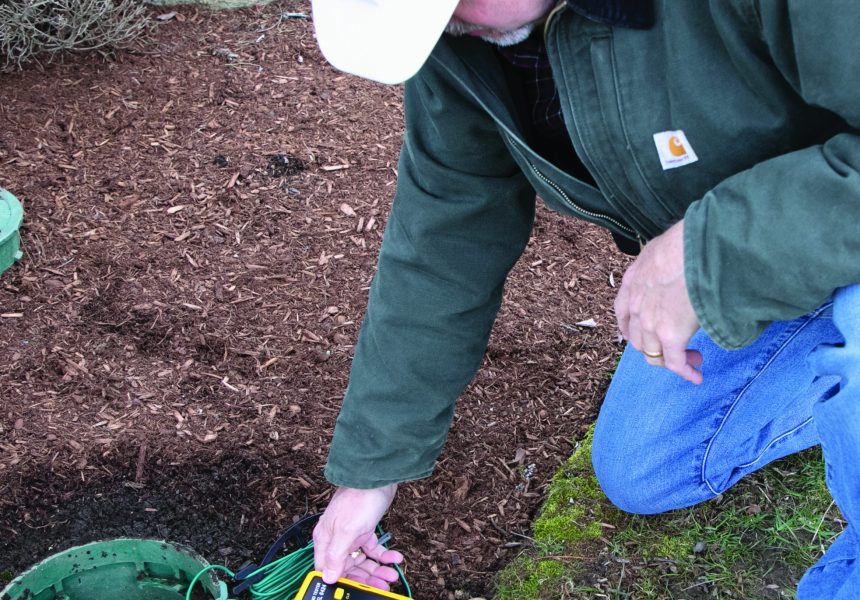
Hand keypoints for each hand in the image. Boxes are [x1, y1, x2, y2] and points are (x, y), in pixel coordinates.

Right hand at [312, 484, 402, 589]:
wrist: (377, 477)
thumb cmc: (358, 499)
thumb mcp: (347, 530)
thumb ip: (336, 555)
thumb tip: (327, 577)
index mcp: (325, 540)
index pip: (327, 570)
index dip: (341, 582)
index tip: (356, 592)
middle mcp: (336, 540)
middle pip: (348, 568)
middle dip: (366, 579)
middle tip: (383, 587)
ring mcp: (351, 535)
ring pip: (363, 561)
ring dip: (377, 569)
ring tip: (392, 575)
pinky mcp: (366, 530)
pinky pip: (374, 549)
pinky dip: (384, 556)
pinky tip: (395, 558)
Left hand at [614, 220, 702, 383]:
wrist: (698, 248)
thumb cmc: (688, 242)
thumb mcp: (662, 248)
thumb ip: (661, 263)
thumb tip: (677, 266)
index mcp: (631, 283)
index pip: (624, 315)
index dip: (635, 329)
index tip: (649, 334)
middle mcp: (635, 305)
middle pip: (638, 339)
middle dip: (655, 347)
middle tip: (677, 346)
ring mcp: (650, 322)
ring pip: (654, 354)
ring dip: (672, 360)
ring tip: (693, 359)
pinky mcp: (670, 335)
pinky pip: (675, 362)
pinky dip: (686, 372)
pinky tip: (696, 376)